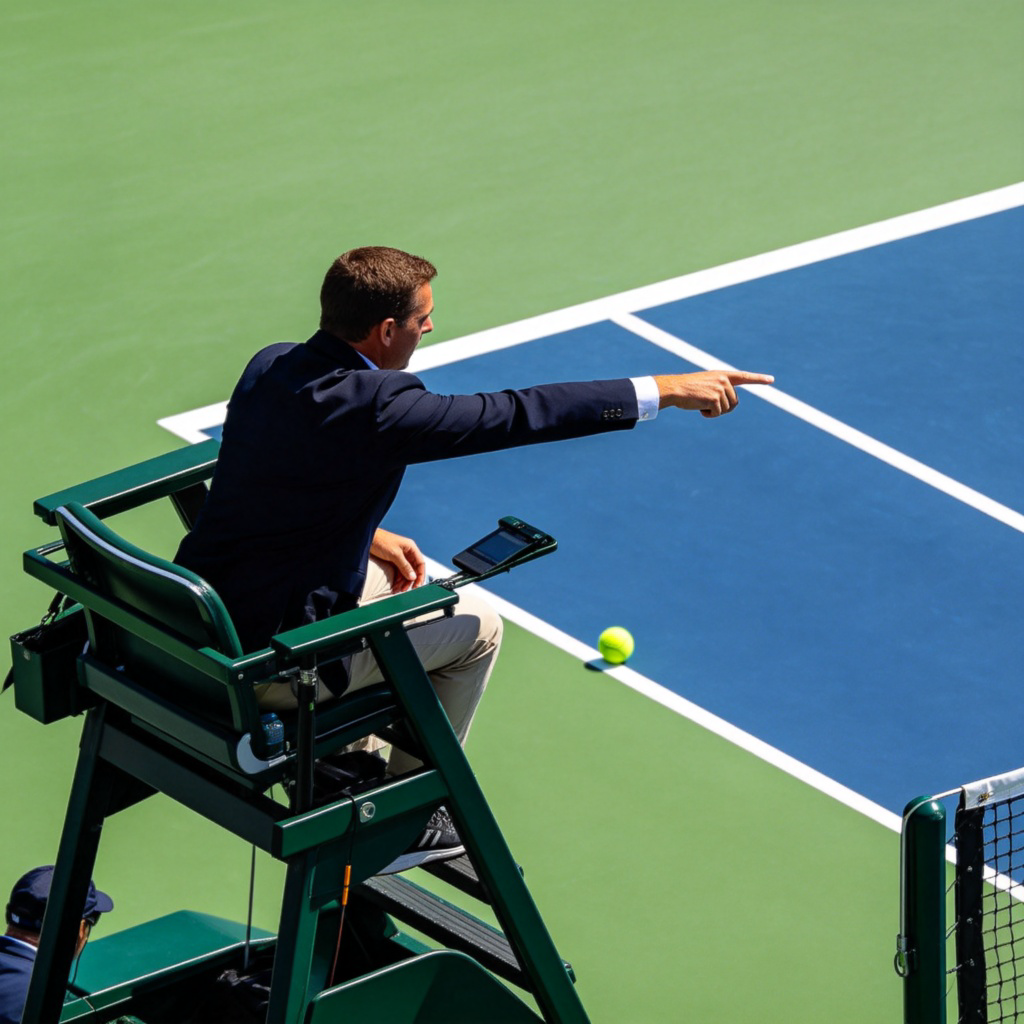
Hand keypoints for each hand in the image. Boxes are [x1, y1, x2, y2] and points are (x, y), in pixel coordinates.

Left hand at [370, 528, 426, 592]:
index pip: (420, 563)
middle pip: (413, 569)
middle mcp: (407, 552)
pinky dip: (397, 579)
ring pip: (405, 572)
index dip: (420, 575)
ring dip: (403, 581)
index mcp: (411, 548)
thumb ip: (405, 566)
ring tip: (398, 589)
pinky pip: (398, 572)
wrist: (367, 539)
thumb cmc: (381, 542)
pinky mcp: (393, 560)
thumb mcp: (395, 554)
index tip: (418, 585)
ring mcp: (400, 557)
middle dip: (410, 580)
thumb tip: (413, 577)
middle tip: (406, 589)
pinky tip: (394, 585)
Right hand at [654, 370, 773, 417]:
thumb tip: (730, 403)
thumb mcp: (706, 384)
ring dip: (714, 411)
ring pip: (726, 409)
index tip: (771, 380)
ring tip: (701, 403)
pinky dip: (708, 415)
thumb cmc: (687, 389)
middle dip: (723, 408)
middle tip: (707, 404)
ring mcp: (720, 389)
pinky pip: (717, 413)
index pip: (744, 376)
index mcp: (723, 375)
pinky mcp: (715, 398)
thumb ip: (719, 389)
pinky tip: (699, 408)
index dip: (759, 378)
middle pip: (734, 402)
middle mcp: (724, 380)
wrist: (675, 389)